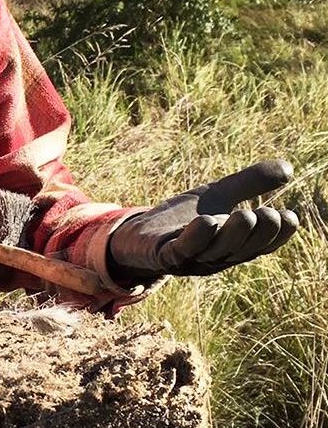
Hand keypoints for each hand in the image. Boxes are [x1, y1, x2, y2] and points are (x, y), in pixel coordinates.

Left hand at [106, 160, 298, 283]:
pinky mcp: (164, 255)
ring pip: (215, 251)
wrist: (138, 234)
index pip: (260, 245)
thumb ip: (249, 183)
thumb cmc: (182, 218)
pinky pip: (180, 250)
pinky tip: (205, 222)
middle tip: (268, 213)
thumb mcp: (218, 196)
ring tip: (245, 215)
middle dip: (257, 234)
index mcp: (232, 246)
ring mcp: (189, 259)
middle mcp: (214, 257)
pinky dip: (194, 238)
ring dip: (231, 235)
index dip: (277, 235)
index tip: (290, 217)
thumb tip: (289, 168)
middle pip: (241, 250)